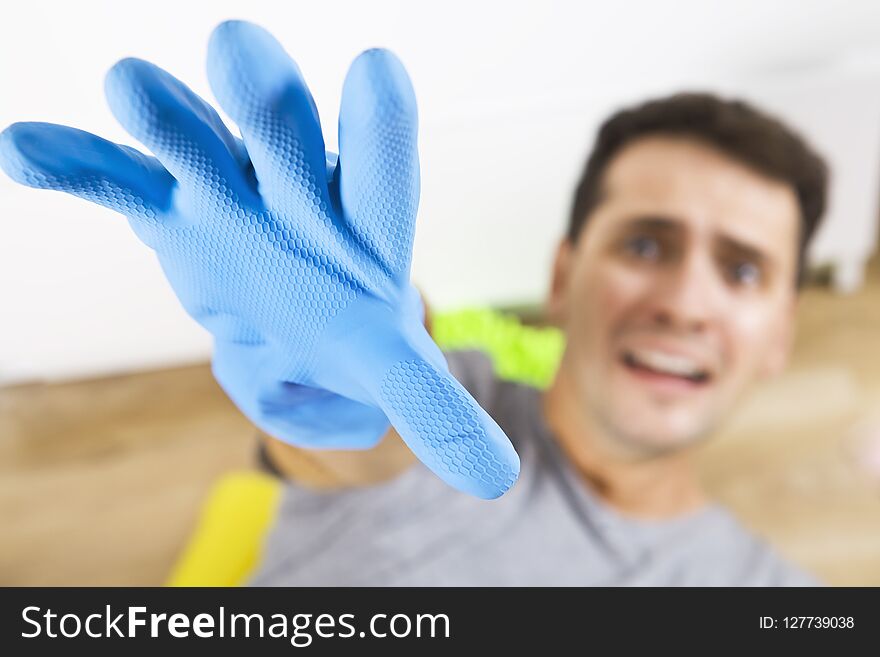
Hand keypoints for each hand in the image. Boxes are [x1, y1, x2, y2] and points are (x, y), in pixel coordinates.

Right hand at [0, 20, 518, 497]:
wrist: (290, 316)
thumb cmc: (345, 336)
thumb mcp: (389, 374)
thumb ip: (437, 412)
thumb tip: (492, 476)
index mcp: (363, 226)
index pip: (381, 174)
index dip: (380, 128)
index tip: (378, 71)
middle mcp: (298, 190)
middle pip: (284, 136)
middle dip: (264, 102)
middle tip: (242, 52)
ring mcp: (231, 189)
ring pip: (196, 140)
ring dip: (167, 116)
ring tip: (131, 90)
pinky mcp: (170, 205)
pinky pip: (118, 178)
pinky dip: (79, 165)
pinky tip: (28, 149)